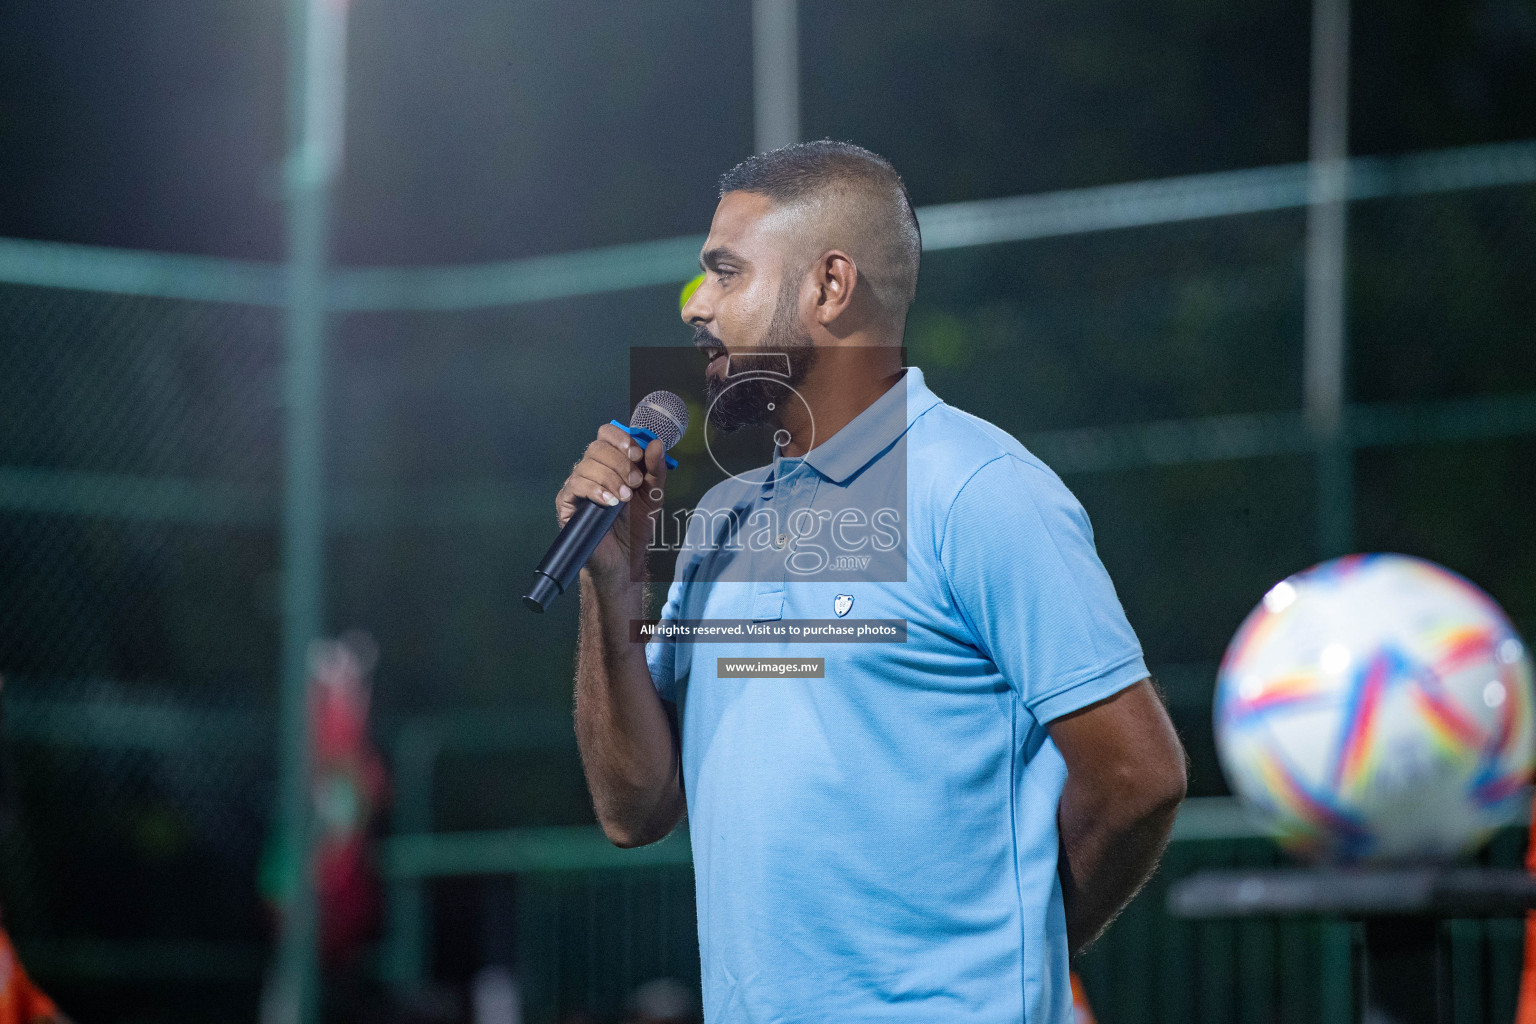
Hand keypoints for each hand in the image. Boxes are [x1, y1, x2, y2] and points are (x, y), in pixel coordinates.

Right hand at [554, 423, 669, 581]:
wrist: (624, 557)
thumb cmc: (636, 525)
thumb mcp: (653, 494)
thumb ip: (656, 469)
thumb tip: (656, 443)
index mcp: (611, 462)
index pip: (607, 433)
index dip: (621, 439)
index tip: (637, 456)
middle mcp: (591, 469)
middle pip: (596, 447)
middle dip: (620, 462)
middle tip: (634, 483)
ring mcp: (577, 485)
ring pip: (586, 465)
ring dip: (610, 478)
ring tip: (624, 498)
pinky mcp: (567, 503)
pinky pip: (575, 486)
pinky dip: (595, 490)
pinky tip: (609, 502)